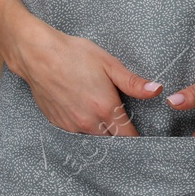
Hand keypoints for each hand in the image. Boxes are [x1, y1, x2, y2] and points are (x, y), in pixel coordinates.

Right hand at [9, 24, 163, 136]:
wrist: (38, 56)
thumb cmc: (74, 55)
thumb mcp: (109, 64)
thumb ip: (133, 82)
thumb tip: (156, 90)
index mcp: (105, 108)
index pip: (128, 136)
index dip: (137, 137)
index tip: (143, 135)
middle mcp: (88, 122)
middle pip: (111, 140)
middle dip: (119, 135)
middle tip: (124, 124)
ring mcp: (71, 125)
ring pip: (93, 137)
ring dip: (101, 132)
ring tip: (104, 116)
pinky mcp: (58, 123)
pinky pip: (76, 133)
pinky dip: (84, 127)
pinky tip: (84, 112)